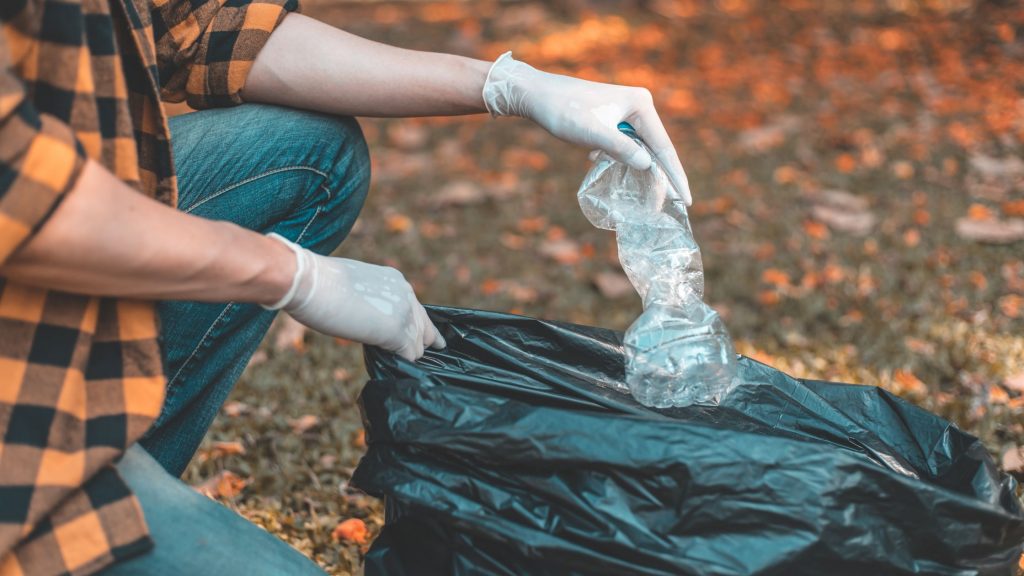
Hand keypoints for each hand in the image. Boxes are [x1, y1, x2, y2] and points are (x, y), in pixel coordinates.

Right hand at [264, 234, 443, 360]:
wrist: (310, 282)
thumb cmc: (320, 281)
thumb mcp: (354, 285)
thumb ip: (369, 300)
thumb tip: (365, 315)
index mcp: (395, 281)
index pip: (415, 308)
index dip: (416, 324)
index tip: (420, 336)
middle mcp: (406, 294)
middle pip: (424, 327)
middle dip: (421, 342)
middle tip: (420, 355)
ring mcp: (404, 314)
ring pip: (418, 344)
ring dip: (407, 355)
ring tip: (402, 365)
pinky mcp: (396, 332)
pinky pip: (409, 355)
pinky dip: (402, 362)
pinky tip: (394, 368)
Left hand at [482, 52, 691, 204]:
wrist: (537, 94)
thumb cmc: (563, 112)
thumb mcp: (593, 134)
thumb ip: (621, 150)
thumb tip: (648, 165)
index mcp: (640, 104)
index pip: (663, 147)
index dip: (675, 175)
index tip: (686, 200)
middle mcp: (638, 105)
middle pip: (656, 148)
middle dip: (662, 175)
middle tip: (677, 203)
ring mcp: (625, 110)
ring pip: (640, 147)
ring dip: (641, 169)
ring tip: (652, 195)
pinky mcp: (612, 117)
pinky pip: (624, 143)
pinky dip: (621, 159)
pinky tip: (601, 162)